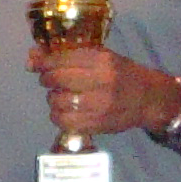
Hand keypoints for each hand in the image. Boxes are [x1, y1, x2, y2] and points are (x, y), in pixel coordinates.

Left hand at [29, 44, 180, 140]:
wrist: (149, 99)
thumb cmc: (123, 74)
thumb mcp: (101, 57)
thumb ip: (68, 56)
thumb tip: (31, 58)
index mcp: (102, 61)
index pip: (61, 59)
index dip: (43, 62)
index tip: (37, 64)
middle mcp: (101, 82)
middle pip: (57, 80)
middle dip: (47, 79)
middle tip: (50, 80)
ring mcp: (99, 106)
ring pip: (57, 102)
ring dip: (53, 99)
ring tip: (62, 96)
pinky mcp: (96, 125)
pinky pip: (64, 122)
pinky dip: (59, 116)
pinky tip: (66, 111)